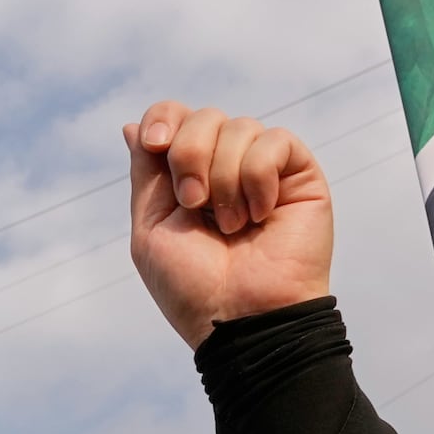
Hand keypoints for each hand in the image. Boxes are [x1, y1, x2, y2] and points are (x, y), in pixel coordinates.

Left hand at [125, 101, 333, 346]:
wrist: (240, 317)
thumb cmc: (193, 286)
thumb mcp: (151, 229)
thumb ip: (145, 174)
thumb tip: (133, 126)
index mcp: (188, 177)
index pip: (175, 117)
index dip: (163, 119)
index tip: (155, 144)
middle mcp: (226, 167)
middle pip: (204, 117)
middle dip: (190, 155)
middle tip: (194, 204)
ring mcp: (264, 169)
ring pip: (240, 126)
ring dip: (225, 179)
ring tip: (231, 226)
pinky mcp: (300, 175)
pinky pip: (275, 141)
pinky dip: (258, 177)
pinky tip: (260, 214)